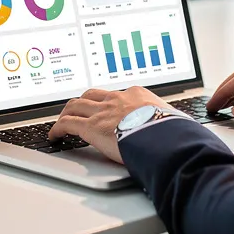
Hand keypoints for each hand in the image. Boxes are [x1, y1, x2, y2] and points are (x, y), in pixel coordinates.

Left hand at [49, 86, 168, 163]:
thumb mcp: (173, 121)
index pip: (115, 95)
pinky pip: (67, 124)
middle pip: (91, 95)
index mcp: (137, 95)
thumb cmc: (174, 133)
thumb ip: (167, 123)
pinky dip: (57, 128)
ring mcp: (103, 111)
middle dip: (81, 103)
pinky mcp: (92, 127)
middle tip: (76, 111)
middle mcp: (117, 99)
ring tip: (62, 122)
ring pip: (75, 105)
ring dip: (66, 113)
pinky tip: (55, 136)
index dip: (105, 103)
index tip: (103, 109)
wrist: (166, 138)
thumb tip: (178, 131)